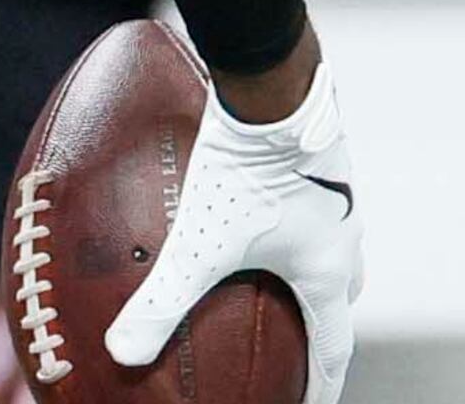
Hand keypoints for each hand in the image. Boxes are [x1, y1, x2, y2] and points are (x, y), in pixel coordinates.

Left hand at [106, 62, 361, 403]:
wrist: (273, 91)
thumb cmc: (243, 171)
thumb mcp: (196, 244)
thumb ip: (161, 300)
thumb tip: (122, 353)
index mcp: (325, 271)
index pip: (332, 347)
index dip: (322, 382)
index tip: (313, 403)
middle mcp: (343, 238)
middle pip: (335, 300)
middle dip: (316, 328)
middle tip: (295, 345)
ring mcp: (334, 198)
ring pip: (329, 252)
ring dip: (306, 274)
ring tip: (273, 281)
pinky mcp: (315, 164)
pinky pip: (309, 208)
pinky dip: (290, 227)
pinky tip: (252, 211)